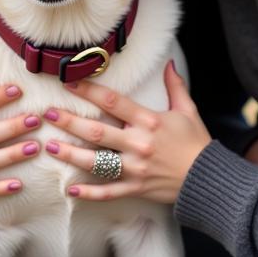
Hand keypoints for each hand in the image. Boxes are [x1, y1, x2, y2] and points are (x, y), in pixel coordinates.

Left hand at [42, 60, 210, 203]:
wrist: (209, 179)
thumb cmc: (197, 143)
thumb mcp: (188, 111)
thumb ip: (175, 87)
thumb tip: (168, 64)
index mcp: (149, 121)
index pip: (113, 102)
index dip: (90, 90)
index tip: (70, 82)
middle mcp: (138, 144)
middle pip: (97, 131)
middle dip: (70, 122)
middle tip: (48, 114)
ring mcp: (135, 168)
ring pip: (97, 162)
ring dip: (71, 154)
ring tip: (50, 146)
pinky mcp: (136, 188)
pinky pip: (109, 192)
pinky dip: (90, 193)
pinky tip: (71, 189)